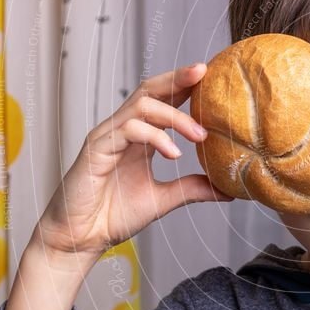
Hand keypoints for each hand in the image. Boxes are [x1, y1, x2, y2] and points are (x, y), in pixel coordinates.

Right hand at [35, 63, 233, 261]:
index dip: (184, 85)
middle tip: (203, 72)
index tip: (210, 76)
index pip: (163, 100)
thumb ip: (192, 188)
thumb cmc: (114, 215)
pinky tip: (174, 153)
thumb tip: (229, 189)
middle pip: (150, 90)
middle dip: (177, 78)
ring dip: (175, 117)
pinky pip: (128, 130)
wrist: (81, 238)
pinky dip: (155, 137)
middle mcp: (123, 130)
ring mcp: (108, 137)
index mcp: (139, 137)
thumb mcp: (164, 199)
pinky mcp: (97, 150)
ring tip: (199, 135)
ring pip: (142, 107)